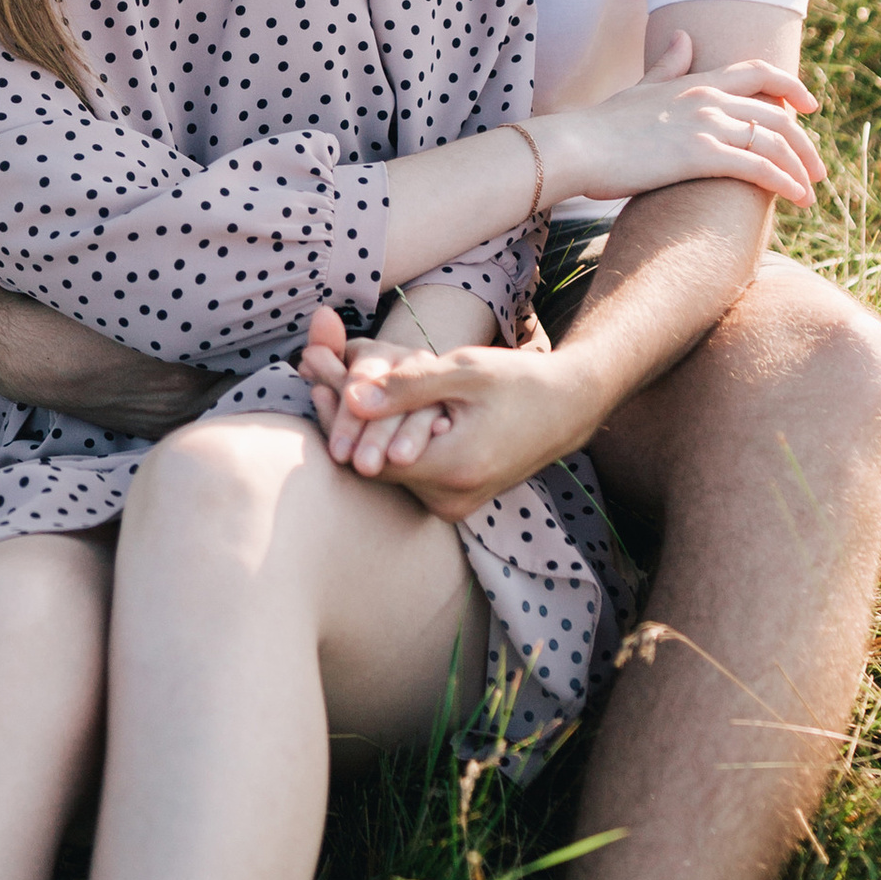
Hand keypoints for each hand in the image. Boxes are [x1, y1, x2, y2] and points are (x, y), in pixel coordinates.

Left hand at [298, 305, 584, 520]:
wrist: (567, 408)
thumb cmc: (518, 381)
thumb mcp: (464, 372)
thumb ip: (406, 387)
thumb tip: (352, 396)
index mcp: (455, 469)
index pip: (371, 455)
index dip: (339, 417)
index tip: (314, 375)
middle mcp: (452, 500)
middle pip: (375, 465)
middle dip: (343, 420)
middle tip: (313, 372)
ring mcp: (453, 506)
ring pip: (388, 471)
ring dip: (362, 431)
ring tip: (330, 383)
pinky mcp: (454, 502)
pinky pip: (407, 474)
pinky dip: (387, 441)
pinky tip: (370, 408)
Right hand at [545, 36, 824, 211]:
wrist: (575, 148)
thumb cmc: (601, 126)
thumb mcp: (641, 88)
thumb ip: (667, 65)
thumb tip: (685, 38)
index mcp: (696, 82)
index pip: (759, 72)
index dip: (791, 87)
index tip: (809, 107)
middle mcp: (708, 99)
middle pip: (777, 113)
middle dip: (805, 143)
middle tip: (816, 169)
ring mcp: (706, 126)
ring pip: (775, 141)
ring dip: (800, 168)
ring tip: (810, 193)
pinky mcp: (700, 156)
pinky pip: (758, 167)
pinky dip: (784, 182)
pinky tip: (796, 199)